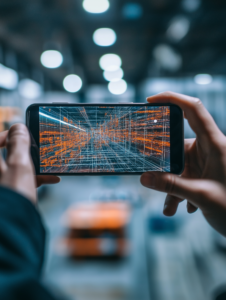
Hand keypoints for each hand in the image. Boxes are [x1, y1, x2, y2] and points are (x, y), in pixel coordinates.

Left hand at [0, 124, 59, 202]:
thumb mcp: (19, 165)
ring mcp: (4, 184)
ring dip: (34, 164)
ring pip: (16, 168)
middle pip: (7, 154)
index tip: (22, 135)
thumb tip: (18, 127)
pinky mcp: (12, 193)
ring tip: (49, 164)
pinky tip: (52, 179)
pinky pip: (22, 180)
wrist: (16, 229)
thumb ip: (19, 143)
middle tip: (38, 149)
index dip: (8, 134)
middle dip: (26, 151)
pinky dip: (35, 178)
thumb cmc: (15, 197)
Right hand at [140, 92, 225, 235]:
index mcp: (214, 143)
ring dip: (172, 186)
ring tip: (169, 207)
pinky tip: (182, 207)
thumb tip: (144, 178)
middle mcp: (209, 148)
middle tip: (148, 171)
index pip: (193, 109)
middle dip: (163, 162)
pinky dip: (179, 191)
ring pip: (179, 165)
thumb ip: (171, 186)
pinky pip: (184, 176)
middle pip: (177, 143)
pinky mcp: (204, 172)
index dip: (172, 98)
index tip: (151, 100)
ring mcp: (205, 160)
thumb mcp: (202, 196)